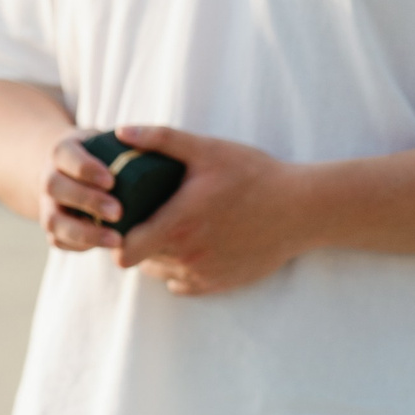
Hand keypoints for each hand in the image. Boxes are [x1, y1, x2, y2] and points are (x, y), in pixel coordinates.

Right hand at [38, 127, 124, 254]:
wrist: (70, 171)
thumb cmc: (100, 155)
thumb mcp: (106, 142)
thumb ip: (124, 146)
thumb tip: (157, 150)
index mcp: (62, 151)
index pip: (65, 155)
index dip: (85, 168)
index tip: (111, 181)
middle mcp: (49, 176)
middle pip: (55, 187)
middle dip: (87, 200)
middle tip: (118, 212)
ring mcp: (47, 204)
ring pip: (52, 220)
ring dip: (84, 232)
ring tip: (116, 239)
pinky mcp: (53, 226)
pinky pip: (58, 240)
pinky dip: (81, 246)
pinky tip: (106, 246)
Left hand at [110, 124, 307, 295]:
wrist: (301, 209)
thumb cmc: (254, 176)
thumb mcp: (207, 150)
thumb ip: (161, 139)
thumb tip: (121, 130)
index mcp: (177, 226)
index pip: (125, 250)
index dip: (114, 237)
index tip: (118, 219)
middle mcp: (186, 256)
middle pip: (139, 260)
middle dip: (134, 240)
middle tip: (140, 216)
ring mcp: (203, 273)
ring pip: (160, 272)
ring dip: (156, 254)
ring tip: (166, 228)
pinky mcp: (220, 283)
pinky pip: (183, 284)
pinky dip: (179, 268)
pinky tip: (189, 245)